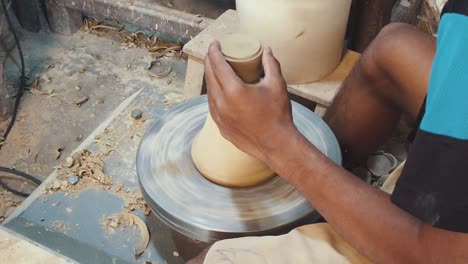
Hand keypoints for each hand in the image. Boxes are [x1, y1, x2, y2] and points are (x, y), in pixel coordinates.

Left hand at [205, 41, 297, 163]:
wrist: (276, 145)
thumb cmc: (278, 115)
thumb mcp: (277, 85)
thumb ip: (271, 64)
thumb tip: (267, 50)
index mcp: (234, 91)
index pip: (217, 65)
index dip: (214, 51)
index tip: (215, 43)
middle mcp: (221, 104)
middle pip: (209, 77)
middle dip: (210, 62)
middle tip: (214, 53)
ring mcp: (219, 117)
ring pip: (209, 92)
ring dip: (210, 78)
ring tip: (216, 70)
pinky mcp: (221, 127)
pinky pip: (212, 105)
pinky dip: (214, 94)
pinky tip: (220, 91)